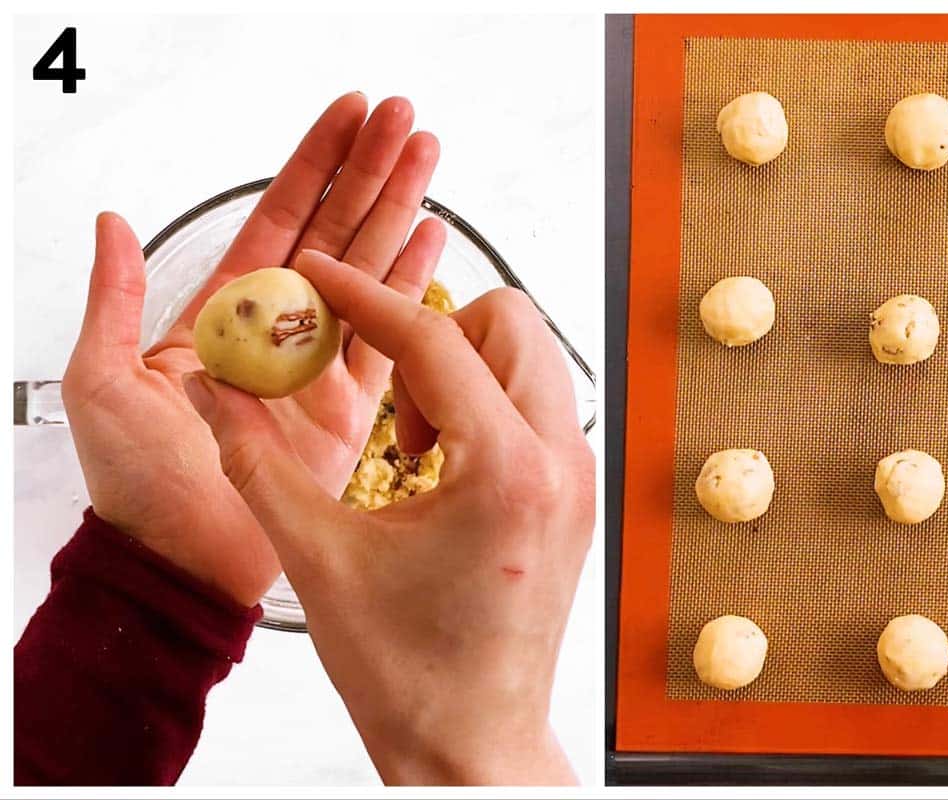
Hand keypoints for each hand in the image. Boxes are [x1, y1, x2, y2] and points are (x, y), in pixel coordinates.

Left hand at [61, 93, 443, 605]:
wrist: (182, 561)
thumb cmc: (135, 483)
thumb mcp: (101, 381)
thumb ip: (116, 301)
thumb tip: (112, 225)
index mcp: (224, 313)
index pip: (279, 218)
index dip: (314, 164)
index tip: (347, 116)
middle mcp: (279, 331)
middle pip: (337, 232)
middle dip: (372, 172)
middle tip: (404, 120)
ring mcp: (320, 367)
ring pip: (371, 272)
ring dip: (401, 213)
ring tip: (428, 160)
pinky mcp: (353, 409)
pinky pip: (391, 339)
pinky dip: (414, 289)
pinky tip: (432, 242)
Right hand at [182, 250, 594, 784]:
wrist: (472, 743)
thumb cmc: (407, 673)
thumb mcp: (317, 557)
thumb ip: (256, 459)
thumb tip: (217, 389)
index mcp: (504, 471)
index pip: (435, 339)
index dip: (364, 298)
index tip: (320, 277)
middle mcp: (560, 463)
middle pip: (508, 321)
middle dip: (434, 333)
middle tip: (385, 400)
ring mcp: (578, 479)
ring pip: (531, 358)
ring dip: (464, 370)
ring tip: (411, 447)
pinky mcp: (576, 496)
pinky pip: (539, 406)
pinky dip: (488, 406)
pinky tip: (439, 467)